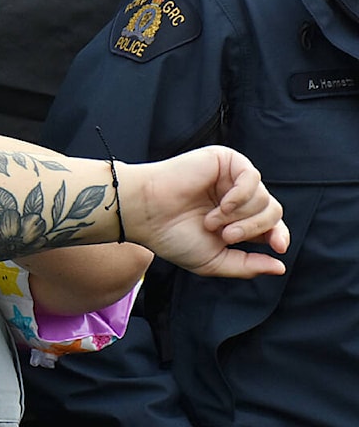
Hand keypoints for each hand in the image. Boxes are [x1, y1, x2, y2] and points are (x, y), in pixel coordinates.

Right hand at [123, 146, 288, 278]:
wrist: (147, 213)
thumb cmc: (172, 236)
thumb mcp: (214, 261)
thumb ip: (247, 266)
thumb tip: (280, 267)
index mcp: (235, 219)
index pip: (271, 225)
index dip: (279, 235)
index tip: (277, 246)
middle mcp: (235, 197)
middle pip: (272, 211)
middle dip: (253, 228)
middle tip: (226, 236)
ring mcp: (230, 177)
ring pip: (263, 197)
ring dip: (239, 215)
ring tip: (210, 220)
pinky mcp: (224, 160)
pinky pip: (252, 177)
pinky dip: (240, 196)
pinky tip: (220, 204)